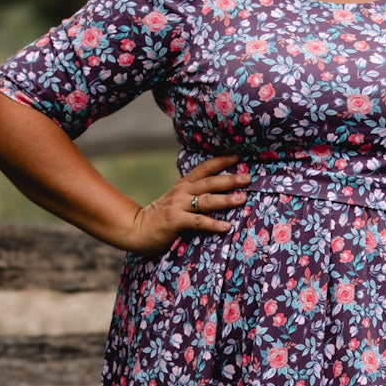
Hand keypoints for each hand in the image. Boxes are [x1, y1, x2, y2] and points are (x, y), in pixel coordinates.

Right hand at [123, 153, 249, 253]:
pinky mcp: (175, 221)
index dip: (221, 161)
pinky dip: (213, 224)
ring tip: (242, 199)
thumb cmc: (161, 216)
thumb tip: (220, 192)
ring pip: (206, 200)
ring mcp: (178, 206)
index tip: (239, 156)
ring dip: (225, 200)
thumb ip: (194, 194)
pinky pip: (198, 222)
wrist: (137, 229)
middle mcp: (182, 192)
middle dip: (230, 180)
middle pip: (210, 183)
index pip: (205, 168)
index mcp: (184, 185)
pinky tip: (226, 227)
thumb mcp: (177, 200)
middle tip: (248, 178)